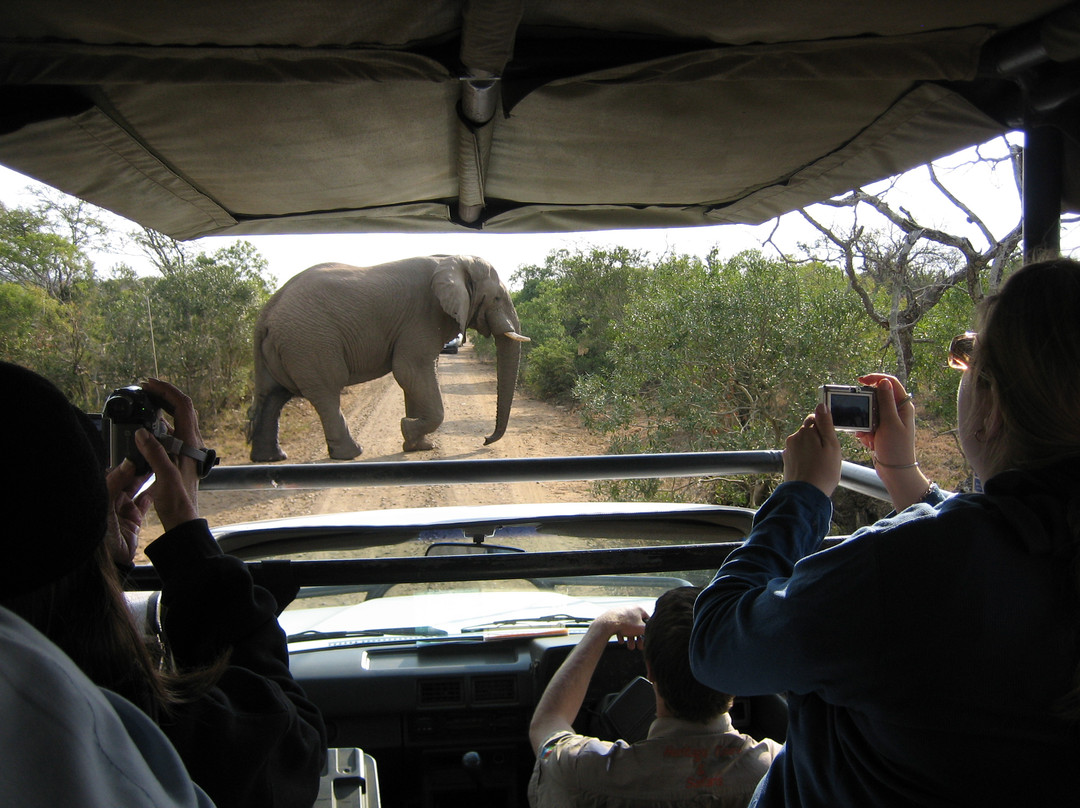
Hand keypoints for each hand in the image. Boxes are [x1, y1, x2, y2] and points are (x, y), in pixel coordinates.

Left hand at [104, 458, 153, 564]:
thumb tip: (127, 463)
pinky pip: (144, 503)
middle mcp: (109, 500)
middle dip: (136, 468)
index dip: (124, 463)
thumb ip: (114, 483)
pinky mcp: (133, 519)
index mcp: (99, 494)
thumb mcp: (104, 505)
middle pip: (124, 479)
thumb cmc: (98, 534)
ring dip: (144, 478)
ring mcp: (122, 510)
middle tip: (149, 456)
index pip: (112, 474)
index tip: (136, 453)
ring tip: (156, 466)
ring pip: (135, 488)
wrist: (108, 561)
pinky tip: (159, 485)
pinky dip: (152, 494)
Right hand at [136, 379, 204, 532]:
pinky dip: (159, 423)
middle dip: (164, 394)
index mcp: (191, 443)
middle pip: (181, 409)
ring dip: (162, 407)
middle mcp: (192, 442)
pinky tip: (146, 426)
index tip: (150, 383)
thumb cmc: (177, 501)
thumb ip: (155, 453)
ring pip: (176, 420)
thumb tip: (142, 431)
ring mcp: (186, 449)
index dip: (168, 391)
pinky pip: (170, 433)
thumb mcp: (164, 476)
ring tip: (144, 400)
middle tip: (145, 387)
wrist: (182, 520)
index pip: (183, 406)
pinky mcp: (179, 456)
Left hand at [592, 605, 649, 650]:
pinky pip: (620, 627)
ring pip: (628, 628)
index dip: (647, 630)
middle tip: (639, 647)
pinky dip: (622, 634)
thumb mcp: (641, 629)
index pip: (647, 620)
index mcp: (639, 609)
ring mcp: (621, 613)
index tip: (647, 638)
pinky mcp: (613, 617)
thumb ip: (648, 631)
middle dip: (638, 638)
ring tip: (629, 647)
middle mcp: (630, 609)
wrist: (607, 623)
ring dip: (630, 639)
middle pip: (637, 626)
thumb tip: (650, 633)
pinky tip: (621, 641)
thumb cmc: (626, 624)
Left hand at [783, 403, 841, 496]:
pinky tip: (812, 469)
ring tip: (820, 464)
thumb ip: (826, 424)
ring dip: (812, 450)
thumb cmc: (823, 471)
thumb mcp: (832, 446)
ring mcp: (788, 450)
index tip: (830, 440)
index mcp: (805, 432)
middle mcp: (794, 438)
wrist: (806, 495)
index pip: (814, 418)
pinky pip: (799, 454)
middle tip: (827, 455)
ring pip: (804, 443)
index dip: (824, 427)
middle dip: (818, 439)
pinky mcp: (787, 461)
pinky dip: (806, 459)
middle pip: (809, 431)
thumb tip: (821, 406)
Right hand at [855, 374, 931, 510]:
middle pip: (876, 398)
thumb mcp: (890, 423)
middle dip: (866, 408)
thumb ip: (886, 401)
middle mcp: (896, 411)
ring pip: (869, 412)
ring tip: (866, 435)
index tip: (860, 381)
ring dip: (864, 423)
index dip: (876, 378)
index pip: (890, 383)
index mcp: (903, 406)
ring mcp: (888, 422)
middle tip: (861, 416)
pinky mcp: (880, 431)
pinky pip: (867, 425)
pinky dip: (864, 432)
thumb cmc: (896, 448)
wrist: (895, 471)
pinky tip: (867, 441)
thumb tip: (883, 381)